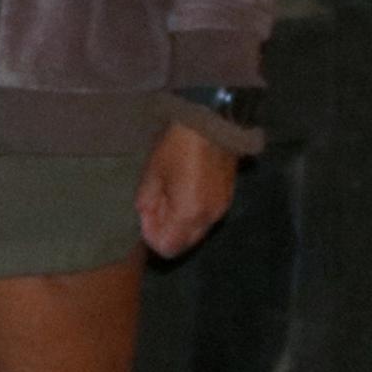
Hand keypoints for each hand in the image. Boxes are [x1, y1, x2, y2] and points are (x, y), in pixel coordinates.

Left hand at [136, 120, 239, 258]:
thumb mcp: (153, 173)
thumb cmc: (177, 147)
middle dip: (165, 232)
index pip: (168, 248)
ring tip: (166, 197)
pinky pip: (206, 218)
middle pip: (183, 244)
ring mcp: (221, 209)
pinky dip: (191, 215)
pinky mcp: (227, 199)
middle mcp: (208, 219)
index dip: (151, 237)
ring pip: (195, 232)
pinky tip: (182, 193)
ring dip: (178, 224)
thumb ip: (147, 202)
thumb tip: (146, 216)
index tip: (143, 216)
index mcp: (188, 215)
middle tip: (152, 208)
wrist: (213, 124)